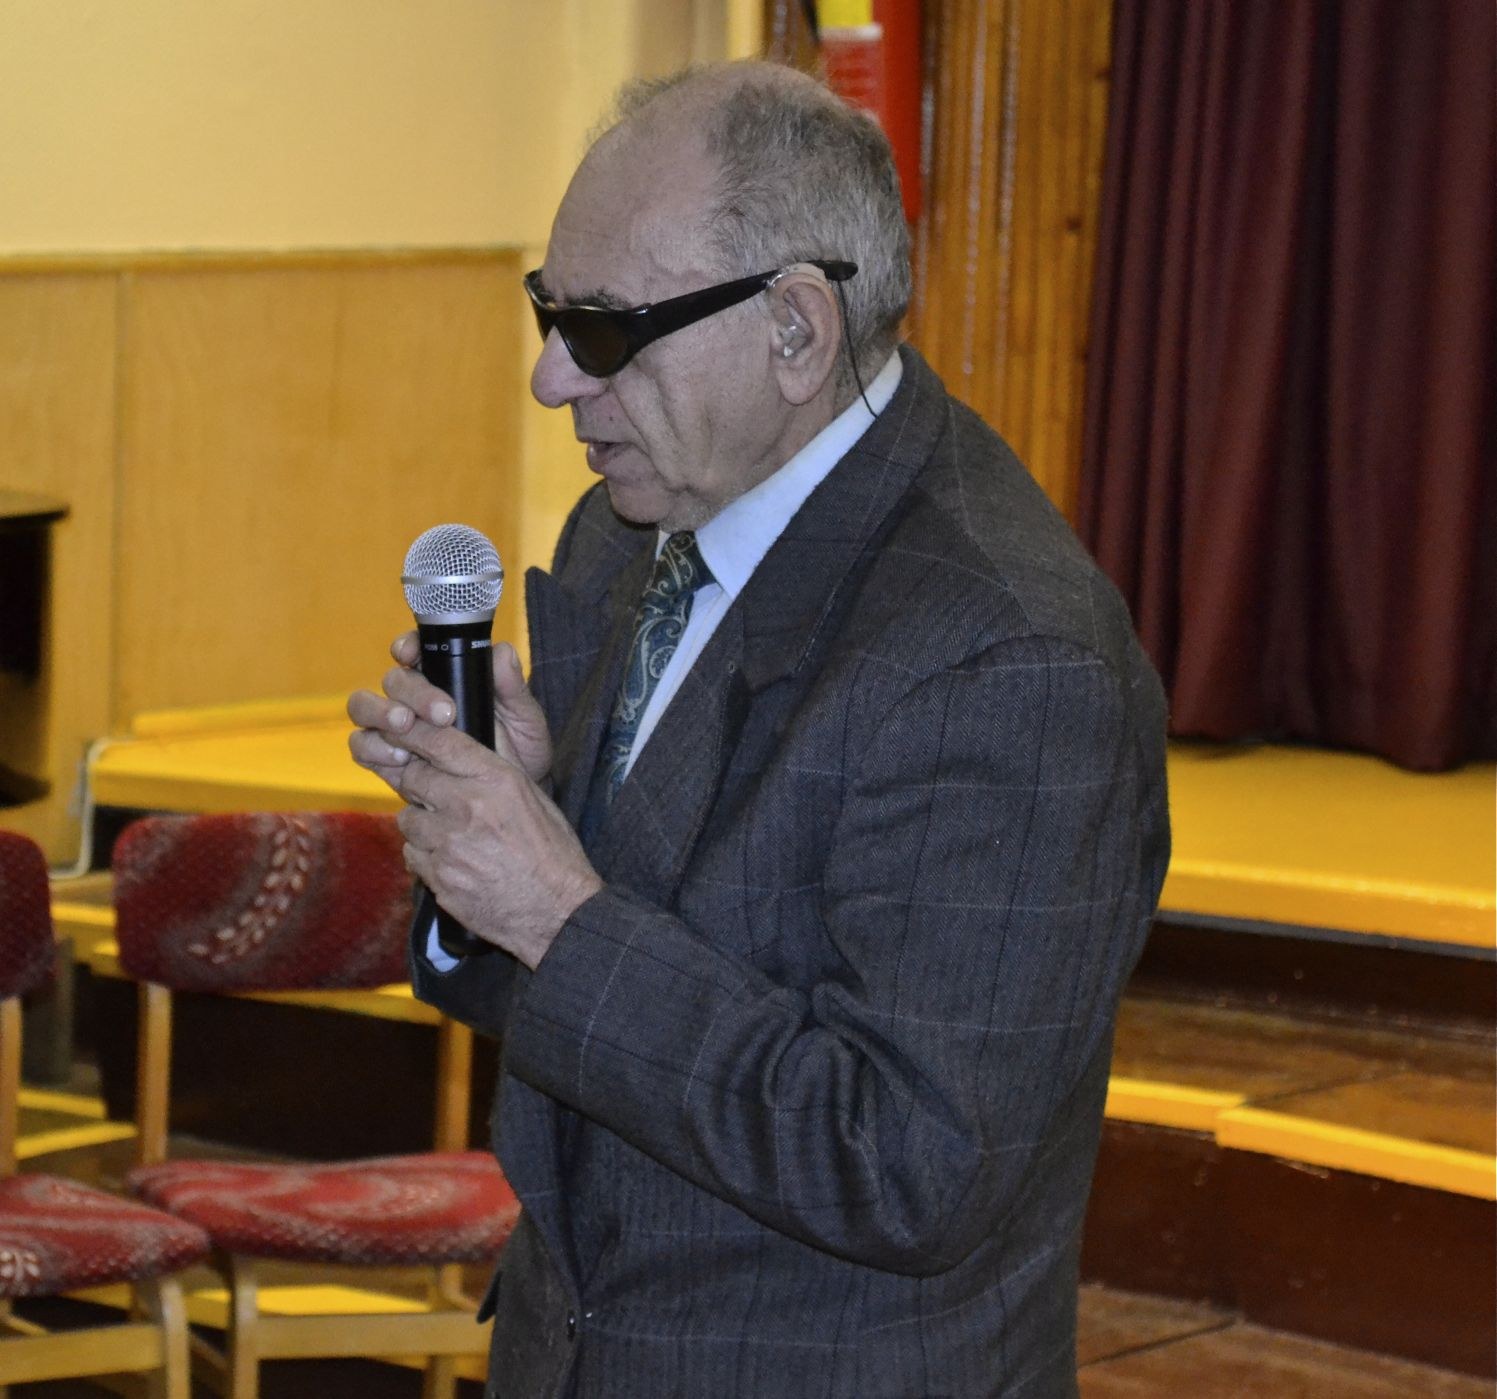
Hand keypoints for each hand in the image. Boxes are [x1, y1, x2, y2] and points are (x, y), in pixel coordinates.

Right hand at [348, 633, 552, 789]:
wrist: (511, 800)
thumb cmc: (519, 750)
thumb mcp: (525, 719)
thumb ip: (512, 687)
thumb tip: (503, 651)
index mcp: (446, 676)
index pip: (416, 650)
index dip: (407, 645)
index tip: (413, 654)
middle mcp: (415, 698)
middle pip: (394, 680)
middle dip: (412, 693)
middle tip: (441, 714)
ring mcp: (397, 729)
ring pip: (365, 708)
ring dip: (380, 714)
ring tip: (405, 727)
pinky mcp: (386, 760)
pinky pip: (363, 747)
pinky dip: (373, 749)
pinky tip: (399, 758)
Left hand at [391, 719, 600, 968]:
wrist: (558, 911)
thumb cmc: (552, 853)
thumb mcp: (532, 798)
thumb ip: (492, 775)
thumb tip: (458, 757)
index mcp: (497, 780)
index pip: (441, 743)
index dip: (414, 733)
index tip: (401, 727)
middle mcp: (468, 806)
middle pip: (414, 778)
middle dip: (419, 784)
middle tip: (432, 795)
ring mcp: (450, 844)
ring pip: (408, 820)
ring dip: (421, 825)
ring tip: (451, 836)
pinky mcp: (439, 878)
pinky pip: (413, 856)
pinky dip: (426, 857)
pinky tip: (453, 863)